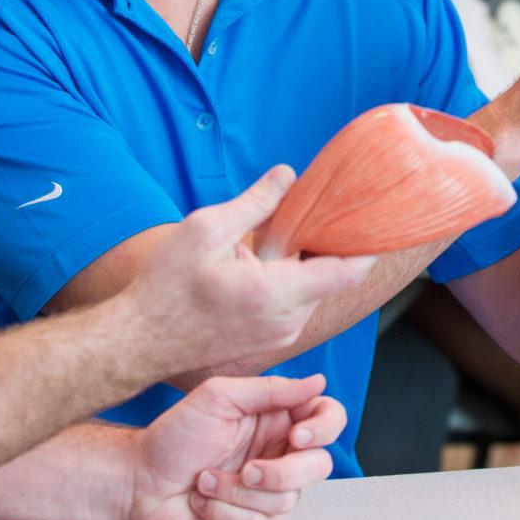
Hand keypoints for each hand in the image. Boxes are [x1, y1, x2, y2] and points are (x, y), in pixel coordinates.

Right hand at [119, 168, 378, 375]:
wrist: (138, 341)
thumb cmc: (165, 288)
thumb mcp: (205, 229)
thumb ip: (255, 202)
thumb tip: (289, 175)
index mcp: (276, 293)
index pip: (347, 272)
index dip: (369, 245)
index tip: (380, 219)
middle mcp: (287, 322)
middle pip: (330, 278)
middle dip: (327, 245)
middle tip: (318, 211)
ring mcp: (280, 338)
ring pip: (313, 293)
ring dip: (304, 265)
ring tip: (278, 238)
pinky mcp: (270, 344)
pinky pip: (296, 308)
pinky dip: (291, 284)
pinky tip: (264, 264)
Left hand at [124, 373, 345, 519]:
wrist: (138, 480)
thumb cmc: (173, 436)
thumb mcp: (219, 398)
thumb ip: (270, 389)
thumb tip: (318, 381)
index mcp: (277, 420)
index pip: (329, 419)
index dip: (325, 428)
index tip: (298, 435)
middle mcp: (279, 454)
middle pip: (320, 466)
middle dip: (282, 473)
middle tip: (248, 470)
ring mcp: (268, 492)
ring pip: (287, 500)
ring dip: (237, 493)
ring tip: (204, 480)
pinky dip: (226, 514)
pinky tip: (203, 502)